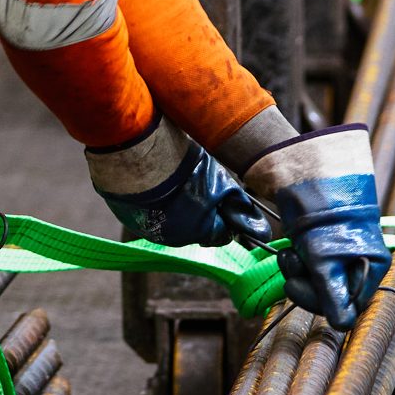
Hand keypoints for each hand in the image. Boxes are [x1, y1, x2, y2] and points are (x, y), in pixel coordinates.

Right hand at [88, 120, 273, 246]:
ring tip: (175, 183)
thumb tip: (262, 230)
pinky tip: (155, 186)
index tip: (221, 201)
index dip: (224, 216)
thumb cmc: (183, 167)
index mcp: (198, 231)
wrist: (140, 156)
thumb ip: (237, 205)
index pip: (220, 234)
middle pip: (197, 230)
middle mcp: (174, 238)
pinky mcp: (132, 220)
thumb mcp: (218, 182)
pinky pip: (151, 217)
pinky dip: (156, 206)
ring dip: (178, 209)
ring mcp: (151, 230)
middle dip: (201, 212)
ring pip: (173, 224)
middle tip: (196, 185)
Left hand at [246, 125, 388, 327]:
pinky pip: (313, 268)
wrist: (310, 177)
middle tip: (291, 269)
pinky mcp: (328, 246)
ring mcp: (345, 254)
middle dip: (307, 286)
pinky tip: (290, 250)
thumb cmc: (325, 218)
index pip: (350, 307)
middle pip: (333, 297)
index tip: (297, 289)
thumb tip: (343, 327)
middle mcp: (363, 263)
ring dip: (299, 272)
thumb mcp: (325, 261)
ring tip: (289, 254)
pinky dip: (298, 262)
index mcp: (373, 268)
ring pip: (320, 283)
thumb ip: (332, 297)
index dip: (322, 303)